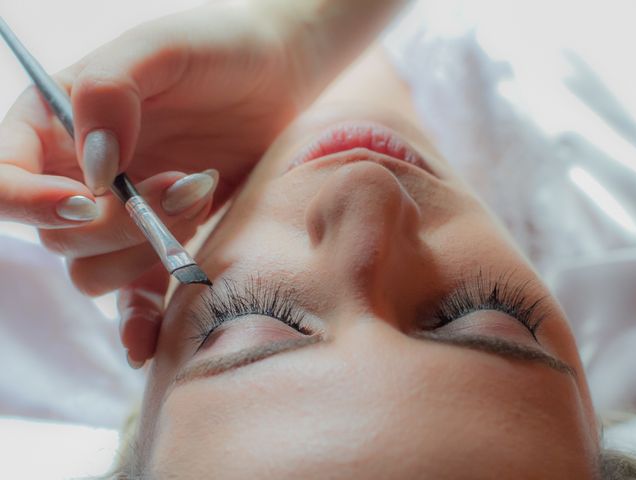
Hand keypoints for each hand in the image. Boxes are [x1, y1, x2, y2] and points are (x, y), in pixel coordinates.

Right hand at [0, 0, 404, 364]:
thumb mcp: (160, 47)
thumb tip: (92, 166)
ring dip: (148, 248)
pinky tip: (147, 344)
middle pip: (60, 236)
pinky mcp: (161, 243)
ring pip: (96, 272)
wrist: (277, 80)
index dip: (26, 201)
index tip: (86, 199)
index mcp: (55, 126)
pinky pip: (135, 299)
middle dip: (121, 222)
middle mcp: (78, 178)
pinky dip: (138, 324)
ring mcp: (121, 217)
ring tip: (199, 195)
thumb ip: (109, 91)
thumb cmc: (218, 51)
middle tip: (185, 183)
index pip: (3, 179)